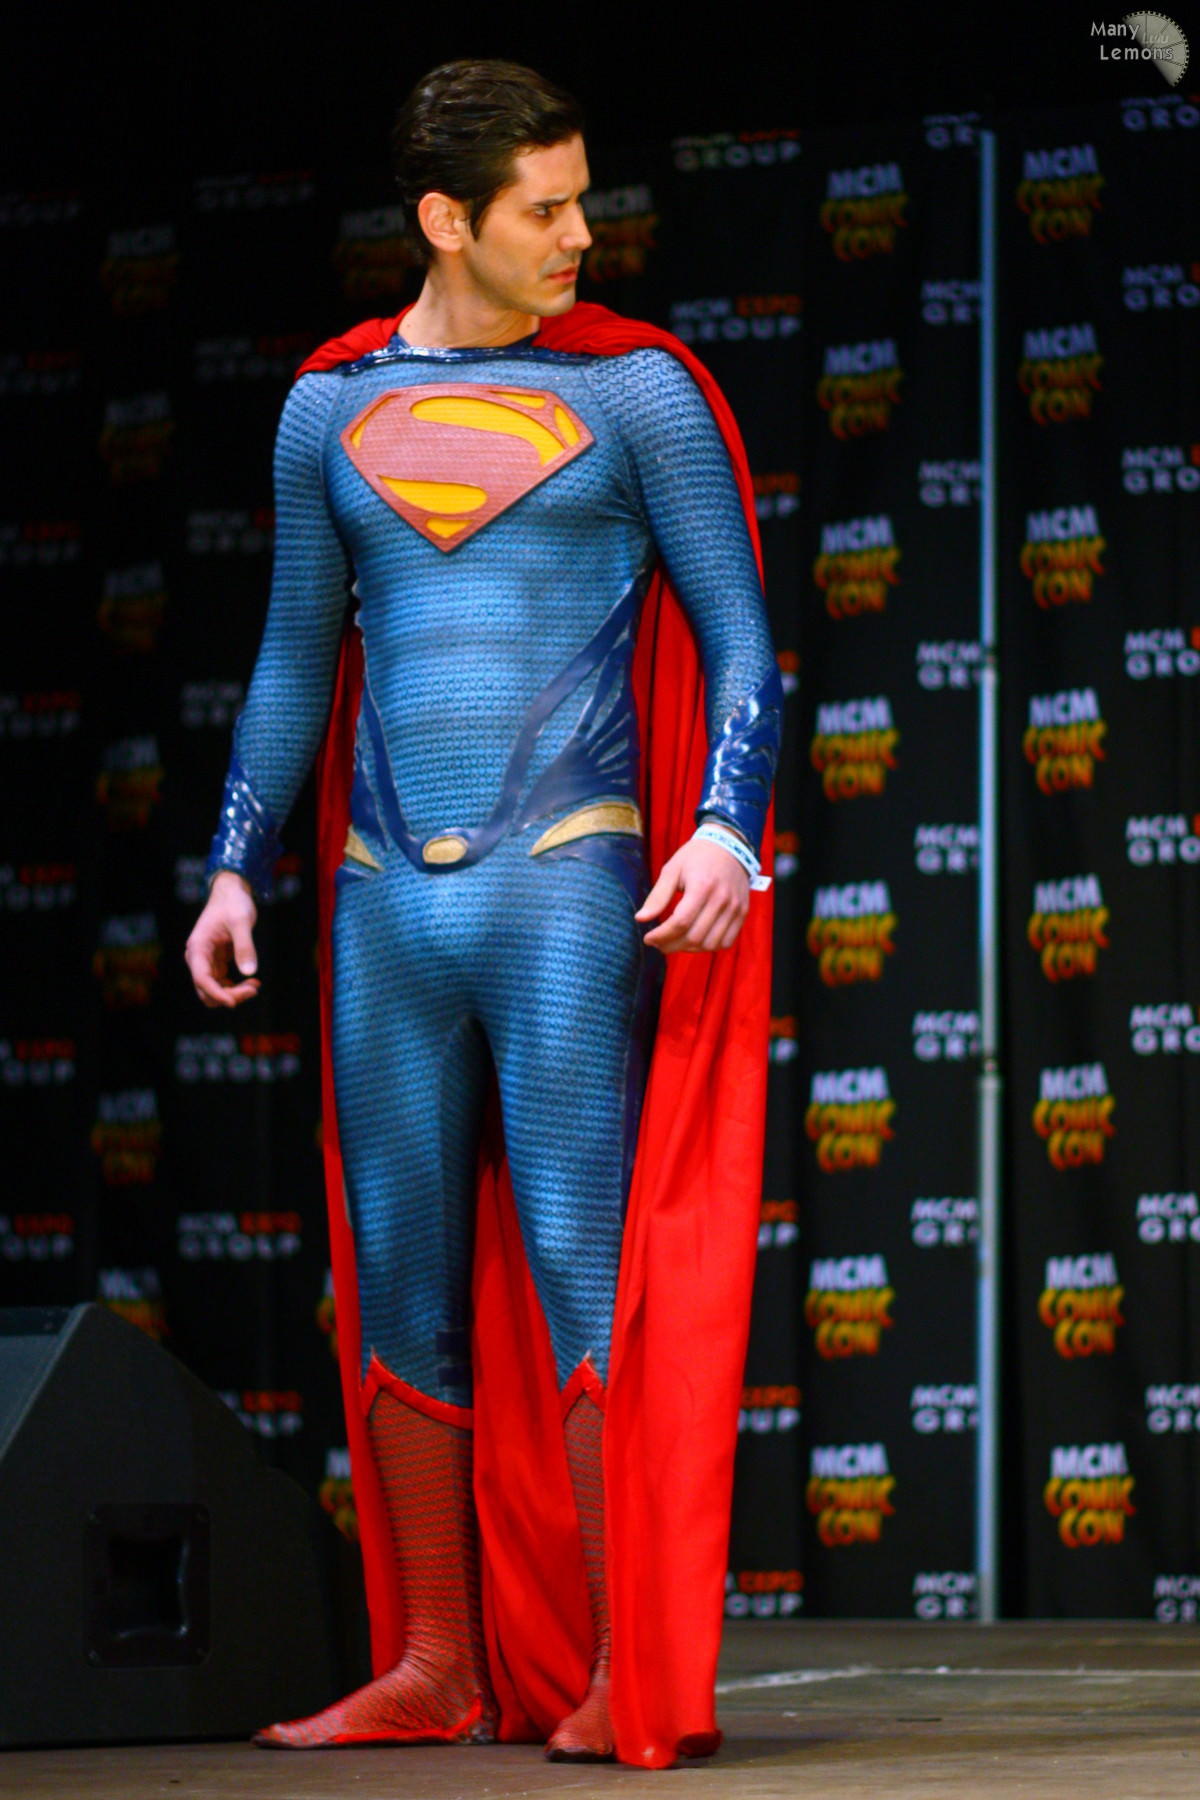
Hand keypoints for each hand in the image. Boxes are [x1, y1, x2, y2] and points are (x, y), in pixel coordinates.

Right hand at [185, 870, 261, 1006]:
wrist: (231, 892)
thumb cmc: (234, 903)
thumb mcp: (241, 921)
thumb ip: (245, 946)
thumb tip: (249, 972)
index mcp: (198, 947)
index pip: (201, 978)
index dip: (216, 993)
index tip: (233, 1003)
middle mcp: (198, 957)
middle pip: (206, 989)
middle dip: (228, 995)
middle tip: (254, 988)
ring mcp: (206, 961)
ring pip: (215, 989)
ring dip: (234, 993)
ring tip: (255, 986)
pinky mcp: (216, 962)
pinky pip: (222, 983)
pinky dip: (236, 987)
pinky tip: (252, 982)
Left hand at [635, 835, 750, 952]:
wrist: (729, 846)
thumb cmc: (696, 857)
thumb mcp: (672, 870)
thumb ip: (657, 896)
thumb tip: (640, 919)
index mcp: (702, 887)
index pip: (680, 923)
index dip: (662, 936)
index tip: (648, 939)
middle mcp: (721, 899)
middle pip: (694, 937)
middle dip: (671, 946)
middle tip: (658, 944)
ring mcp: (734, 908)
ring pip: (710, 944)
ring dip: (688, 949)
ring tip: (674, 943)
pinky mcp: (742, 913)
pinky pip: (726, 941)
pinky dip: (708, 947)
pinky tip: (694, 940)